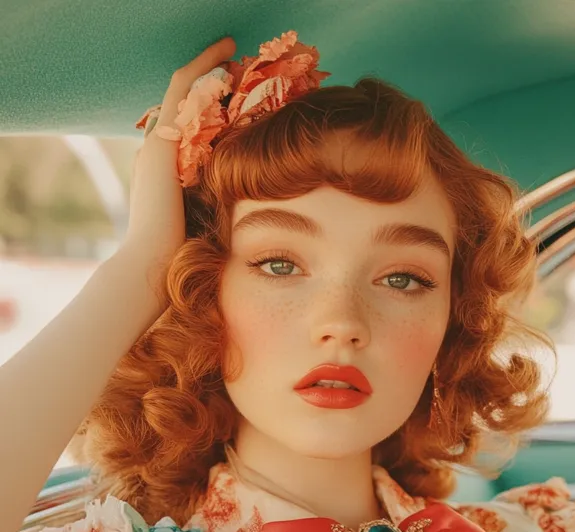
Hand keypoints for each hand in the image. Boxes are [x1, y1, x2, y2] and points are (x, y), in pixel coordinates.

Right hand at [123, 36, 236, 278]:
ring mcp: (157, 143)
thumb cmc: (181, 254)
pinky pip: (181, 90)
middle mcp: (157, 151)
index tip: (240, 94)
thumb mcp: (206, 219)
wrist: (153, 262)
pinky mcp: (162, 140)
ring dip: (209, 68)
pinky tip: (225, 57)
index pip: (188, 126)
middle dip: (212, 81)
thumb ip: (218, 201)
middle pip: (185, 103)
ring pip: (183, 90)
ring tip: (235, 53)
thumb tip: (248, 199)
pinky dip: (202, 70)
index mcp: (165, 170)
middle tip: (241, 65)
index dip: (213, 105)